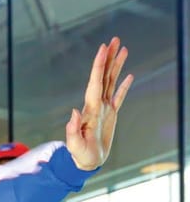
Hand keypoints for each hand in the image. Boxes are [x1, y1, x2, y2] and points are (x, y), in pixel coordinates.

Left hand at [66, 37, 133, 169]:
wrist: (85, 161)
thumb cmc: (79, 155)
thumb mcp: (74, 145)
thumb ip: (72, 130)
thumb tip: (73, 111)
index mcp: (89, 109)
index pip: (95, 82)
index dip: (98, 65)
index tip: (102, 49)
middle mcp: (96, 105)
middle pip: (103, 76)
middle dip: (109, 58)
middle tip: (114, 39)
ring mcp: (104, 109)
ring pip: (111, 81)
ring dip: (117, 66)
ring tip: (123, 49)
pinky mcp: (110, 115)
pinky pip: (119, 96)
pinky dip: (124, 85)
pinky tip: (130, 75)